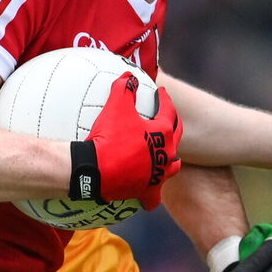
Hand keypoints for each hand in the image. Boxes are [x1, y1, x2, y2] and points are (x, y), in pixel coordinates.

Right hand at [69, 73, 181, 208]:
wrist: (95, 170)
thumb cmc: (108, 137)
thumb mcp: (116, 106)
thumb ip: (124, 88)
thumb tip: (129, 75)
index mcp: (163, 132)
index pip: (169, 111)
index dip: (165, 99)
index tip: (161, 93)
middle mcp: (166, 154)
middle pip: (176, 137)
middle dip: (175, 124)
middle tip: (169, 118)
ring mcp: (158, 175)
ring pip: (172, 167)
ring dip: (171, 159)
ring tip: (168, 155)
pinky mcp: (147, 192)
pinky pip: (154, 195)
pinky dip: (153, 193)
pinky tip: (150, 191)